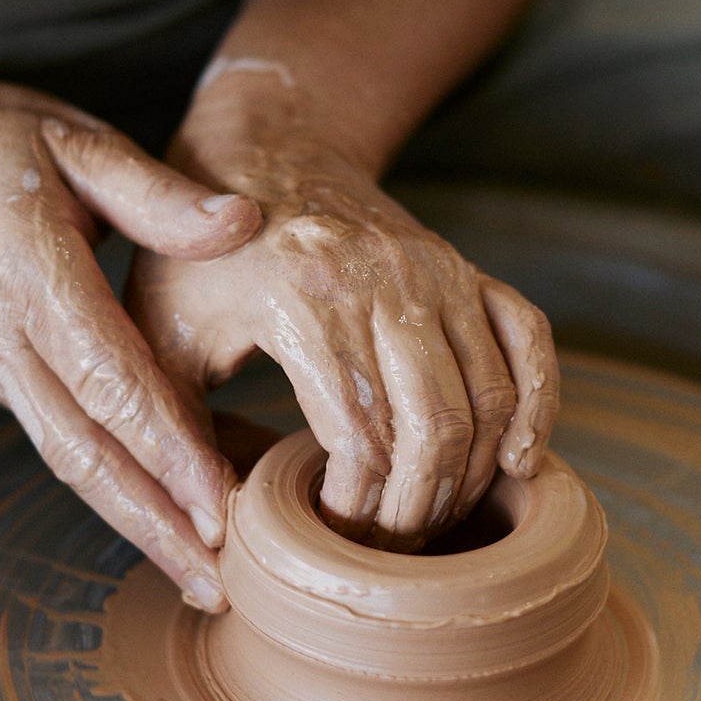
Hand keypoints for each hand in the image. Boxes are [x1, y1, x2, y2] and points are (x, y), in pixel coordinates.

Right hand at [0, 68, 260, 607]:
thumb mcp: (69, 136)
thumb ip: (154, 191)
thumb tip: (242, 224)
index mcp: (26, 265)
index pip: (104, 371)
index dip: (162, 441)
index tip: (218, 500)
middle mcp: (1, 332)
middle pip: (81, 447)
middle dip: (151, 521)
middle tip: (218, 582)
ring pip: (67, 458)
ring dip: (133, 522)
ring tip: (201, 576)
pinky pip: (60, 438)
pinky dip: (114, 484)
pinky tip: (168, 511)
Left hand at [128, 142, 557, 550]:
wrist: (263, 150)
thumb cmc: (199, 256)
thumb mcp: (162, 334)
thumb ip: (173, 429)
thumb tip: (209, 531)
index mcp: (305, 298)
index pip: (362, 440)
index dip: (359, 511)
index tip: (331, 538)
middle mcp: (385, 280)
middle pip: (435, 428)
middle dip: (418, 511)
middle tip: (386, 550)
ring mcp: (436, 272)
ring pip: (487, 397)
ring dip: (470, 476)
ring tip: (429, 519)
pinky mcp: (465, 270)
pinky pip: (528, 340)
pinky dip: (538, 403)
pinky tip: (521, 460)